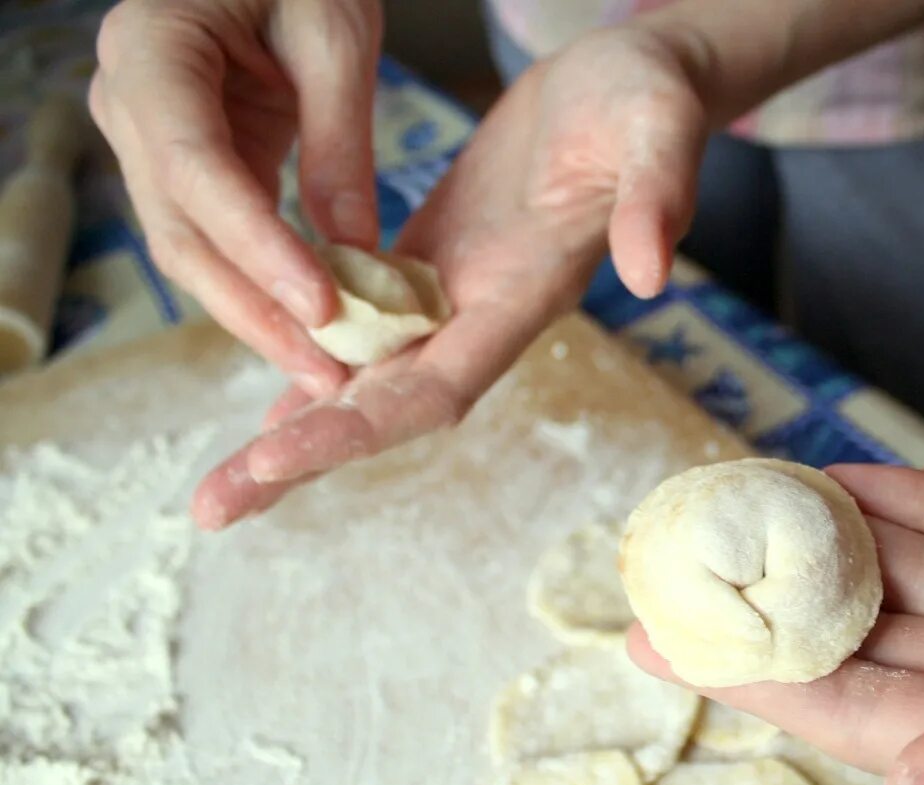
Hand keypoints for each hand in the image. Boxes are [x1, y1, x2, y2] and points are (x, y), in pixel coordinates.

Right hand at [91, 0, 382, 391]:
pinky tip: (314, 327)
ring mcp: (147, 140)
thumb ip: (340, 139)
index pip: (196, 170)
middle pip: (181, 231)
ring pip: (191, 249)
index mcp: (150, 52)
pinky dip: (264, 284)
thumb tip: (355, 252)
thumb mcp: (334, 32)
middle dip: (256, 310)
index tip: (323, 306)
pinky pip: (218, 237)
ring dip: (258, 314)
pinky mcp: (185, 165)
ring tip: (326, 368)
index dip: (258, 247)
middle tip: (329, 372)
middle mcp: (127, 103)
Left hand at [189, 26, 708, 528]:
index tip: (279, 456)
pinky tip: (274, 403)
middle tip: (213, 507)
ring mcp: (458, 293)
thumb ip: (658, 198)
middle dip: (302, 458)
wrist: (635, 87)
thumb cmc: (649, 101)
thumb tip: (652, 273)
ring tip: (224, 484)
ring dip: (299, 428)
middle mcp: (485, 314)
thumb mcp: (659, 132)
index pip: (439, 385)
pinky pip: (367, 331)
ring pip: (368, 378)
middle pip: (386, 408)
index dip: (363, 426)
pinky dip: (317, 366)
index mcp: (527, 294)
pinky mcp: (436, 260)